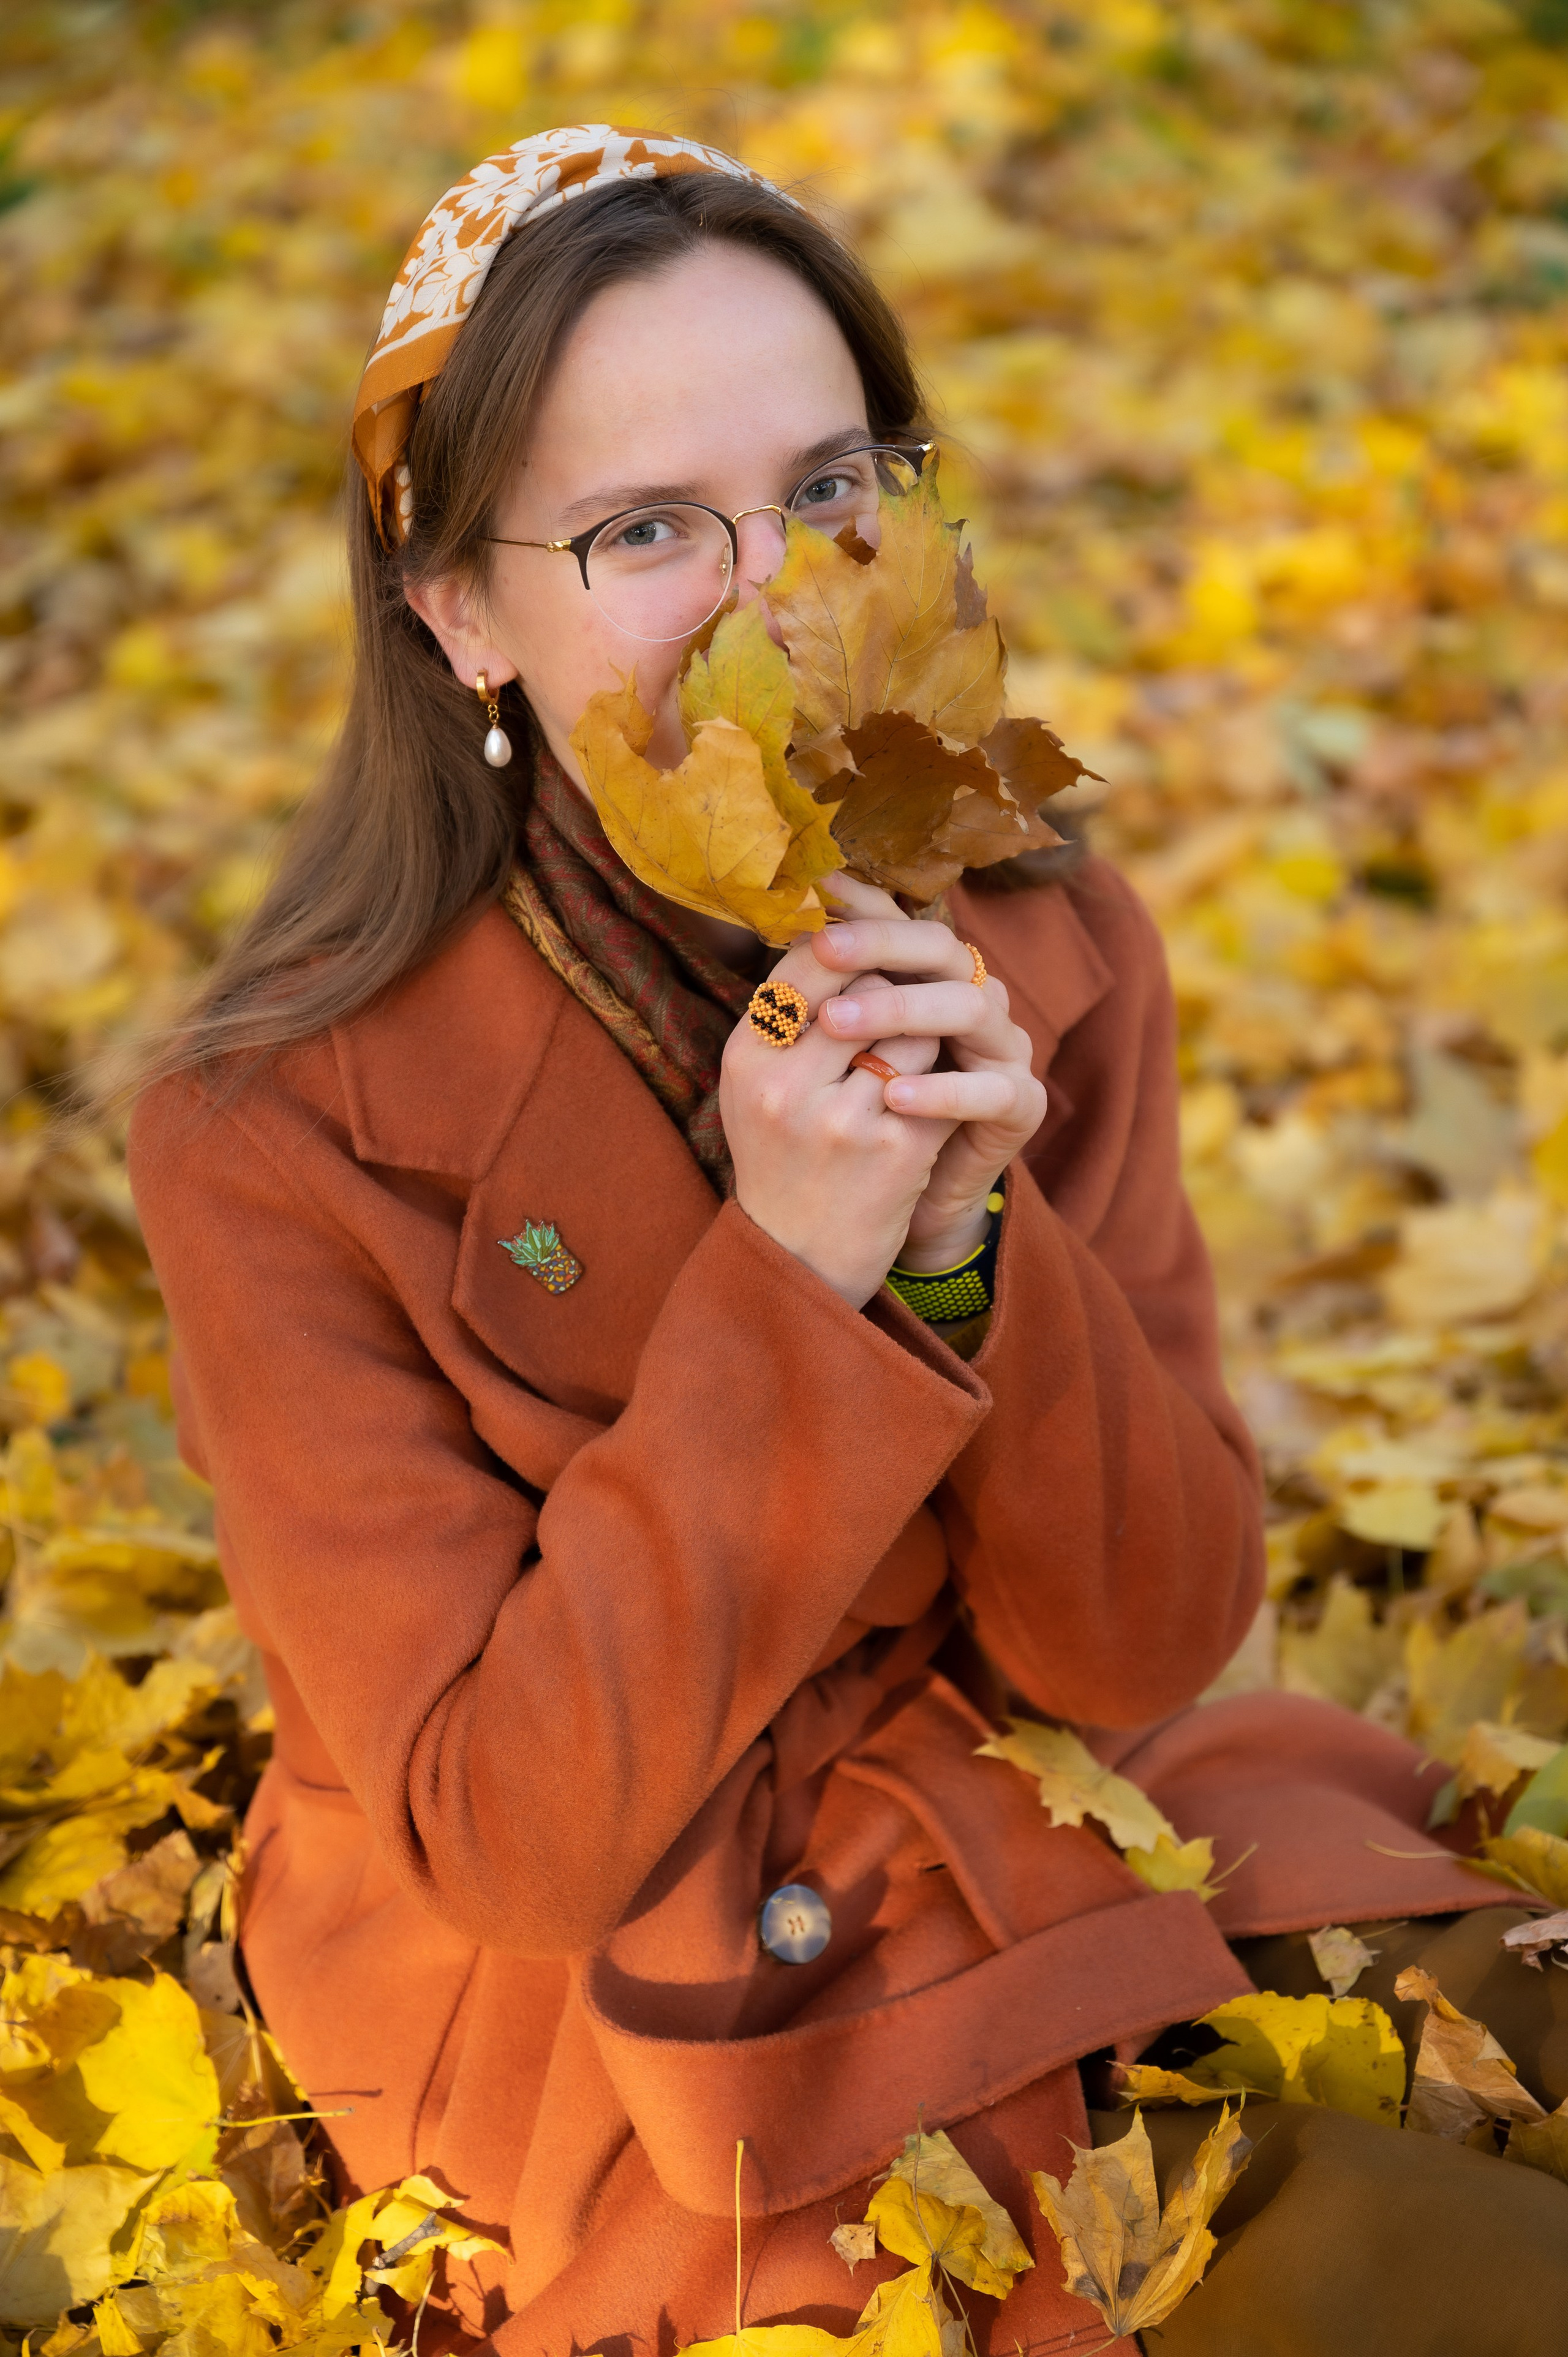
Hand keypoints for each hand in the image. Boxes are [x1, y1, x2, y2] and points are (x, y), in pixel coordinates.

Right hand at [720, 876, 958, 1308]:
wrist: (800, 1259)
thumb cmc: (782, 1157)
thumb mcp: (756, 1083)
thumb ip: (786, 1012)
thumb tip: (837, 923)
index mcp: (745, 1059)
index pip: (806, 960)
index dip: (848, 945)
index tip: (868, 951)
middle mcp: (785, 1086)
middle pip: (864, 984)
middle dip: (893, 984)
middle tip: (903, 994)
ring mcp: (840, 1120)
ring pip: (910, 1027)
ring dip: (923, 1029)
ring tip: (912, 1053)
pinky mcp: (895, 1151)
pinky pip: (939, 1077)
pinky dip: (944, 1076)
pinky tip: (934, 1093)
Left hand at [811, 912, 1046, 1271]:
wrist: (896, 1207)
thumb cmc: (857, 1122)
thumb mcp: (833, 1054)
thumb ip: (823, 996)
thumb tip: (785, 933)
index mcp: (932, 980)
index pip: (904, 922)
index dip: (865, 904)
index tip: (817, 888)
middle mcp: (975, 1000)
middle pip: (941, 949)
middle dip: (880, 944)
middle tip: (824, 949)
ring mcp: (1005, 1049)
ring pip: (970, 1007)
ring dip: (902, 1010)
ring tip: (838, 1023)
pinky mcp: (1023, 1104)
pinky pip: (992, 1090)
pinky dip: (943, 1091)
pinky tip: (894, 1098)